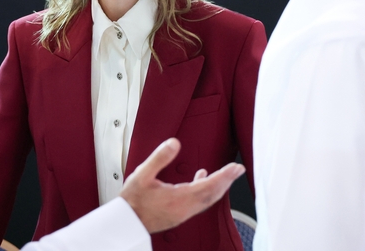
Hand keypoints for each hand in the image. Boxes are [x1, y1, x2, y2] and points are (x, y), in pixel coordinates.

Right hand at [119, 138, 244, 232]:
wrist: (126, 222)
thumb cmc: (132, 200)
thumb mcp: (142, 174)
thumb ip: (159, 157)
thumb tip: (174, 143)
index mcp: (178, 198)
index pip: (208, 186)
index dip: (224, 176)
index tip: (236, 168)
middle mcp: (184, 208)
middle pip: (212, 194)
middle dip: (227, 181)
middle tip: (238, 170)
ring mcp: (183, 213)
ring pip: (207, 199)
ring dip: (218, 186)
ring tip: (226, 174)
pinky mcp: (179, 215)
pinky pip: (199, 202)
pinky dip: (205, 190)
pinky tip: (201, 178)